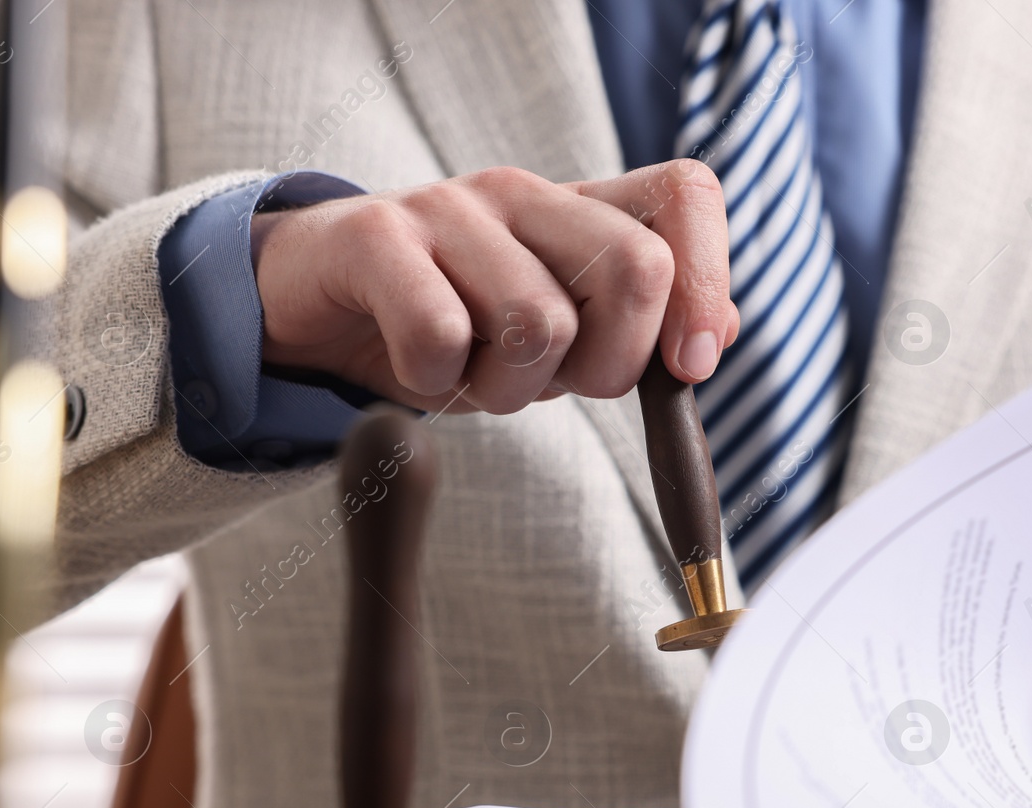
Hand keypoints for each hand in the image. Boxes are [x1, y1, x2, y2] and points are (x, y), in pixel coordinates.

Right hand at [247, 160, 740, 414]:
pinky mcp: (374, 236)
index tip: (688, 367)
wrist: (314, 304)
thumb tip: (717, 333)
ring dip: (509, 389)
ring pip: (539, 322)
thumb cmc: (448, 324)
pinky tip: (417, 369)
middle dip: (608, 366)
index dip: (707, 280)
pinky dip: (435, 384)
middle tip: (550, 385)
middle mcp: (523, 193)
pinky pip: (439, 334)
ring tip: (469, 375)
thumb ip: (635, 331)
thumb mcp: (556, 338)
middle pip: (634, 267)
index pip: (686, 196)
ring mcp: (448, 206)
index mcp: (579, 211)